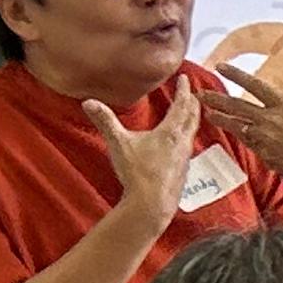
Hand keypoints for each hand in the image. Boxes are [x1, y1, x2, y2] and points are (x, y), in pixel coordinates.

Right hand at [89, 81, 201, 233]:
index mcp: (171, 132)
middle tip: (194, 92)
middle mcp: (183, 142)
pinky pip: (189, 146)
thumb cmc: (138, 173)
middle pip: (193, 117)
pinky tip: (181, 141)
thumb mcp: (119, 144)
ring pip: (193, 131)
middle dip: (193, 102)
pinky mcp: (183, 169)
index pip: (182, 105)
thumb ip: (105, 121)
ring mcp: (185, 157)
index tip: (186, 78)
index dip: (184, 90)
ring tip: (190, 113)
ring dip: (193, 118)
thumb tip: (88, 101)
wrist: (152, 204)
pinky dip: (188, 135)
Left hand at [204, 62, 282, 207]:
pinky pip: (246, 140)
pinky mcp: (264, 154)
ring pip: (236, 125)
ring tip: (206, 112)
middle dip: (215, 99)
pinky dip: (236, 133)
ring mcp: (265, 139)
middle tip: (198, 93)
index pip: (255, 85)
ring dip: (220, 118)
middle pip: (236, 106)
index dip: (236, 75)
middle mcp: (271, 121)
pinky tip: (228, 129)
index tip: (220, 66)